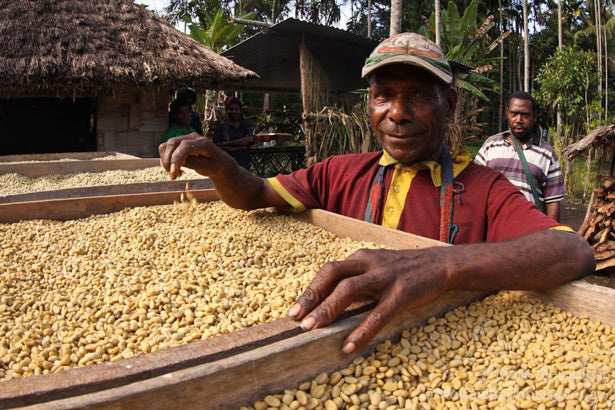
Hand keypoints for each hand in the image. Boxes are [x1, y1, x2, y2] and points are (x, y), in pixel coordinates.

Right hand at [159, 133, 229, 178]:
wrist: (219, 162)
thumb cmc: (215, 166)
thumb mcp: (208, 168)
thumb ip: (194, 163)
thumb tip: (178, 162)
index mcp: (203, 142)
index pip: (185, 146)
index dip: (176, 158)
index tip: (173, 172)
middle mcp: (193, 137)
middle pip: (172, 143)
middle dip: (168, 161)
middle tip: (173, 176)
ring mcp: (185, 138)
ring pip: (166, 145)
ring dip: (166, 160)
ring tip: (175, 174)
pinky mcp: (180, 142)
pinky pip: (167, 148)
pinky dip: (167, 159)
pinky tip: (176, 169)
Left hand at [287, 247, 448, 352]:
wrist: (440, 264)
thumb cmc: (404, 269)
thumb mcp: (377, 267)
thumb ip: (356, 278)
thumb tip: (330, 297)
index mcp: (361, 258)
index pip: (329, 271)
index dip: (311, 289)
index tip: (295, 308)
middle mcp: (369, 264)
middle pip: (333, 275)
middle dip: (312, 296)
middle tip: (296, 318)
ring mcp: (385, 277)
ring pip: (350, 290)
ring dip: (328, 309)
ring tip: (312, 328)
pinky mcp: (401, 293)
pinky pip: (377, 314)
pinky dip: (361, 330)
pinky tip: (349, 345)